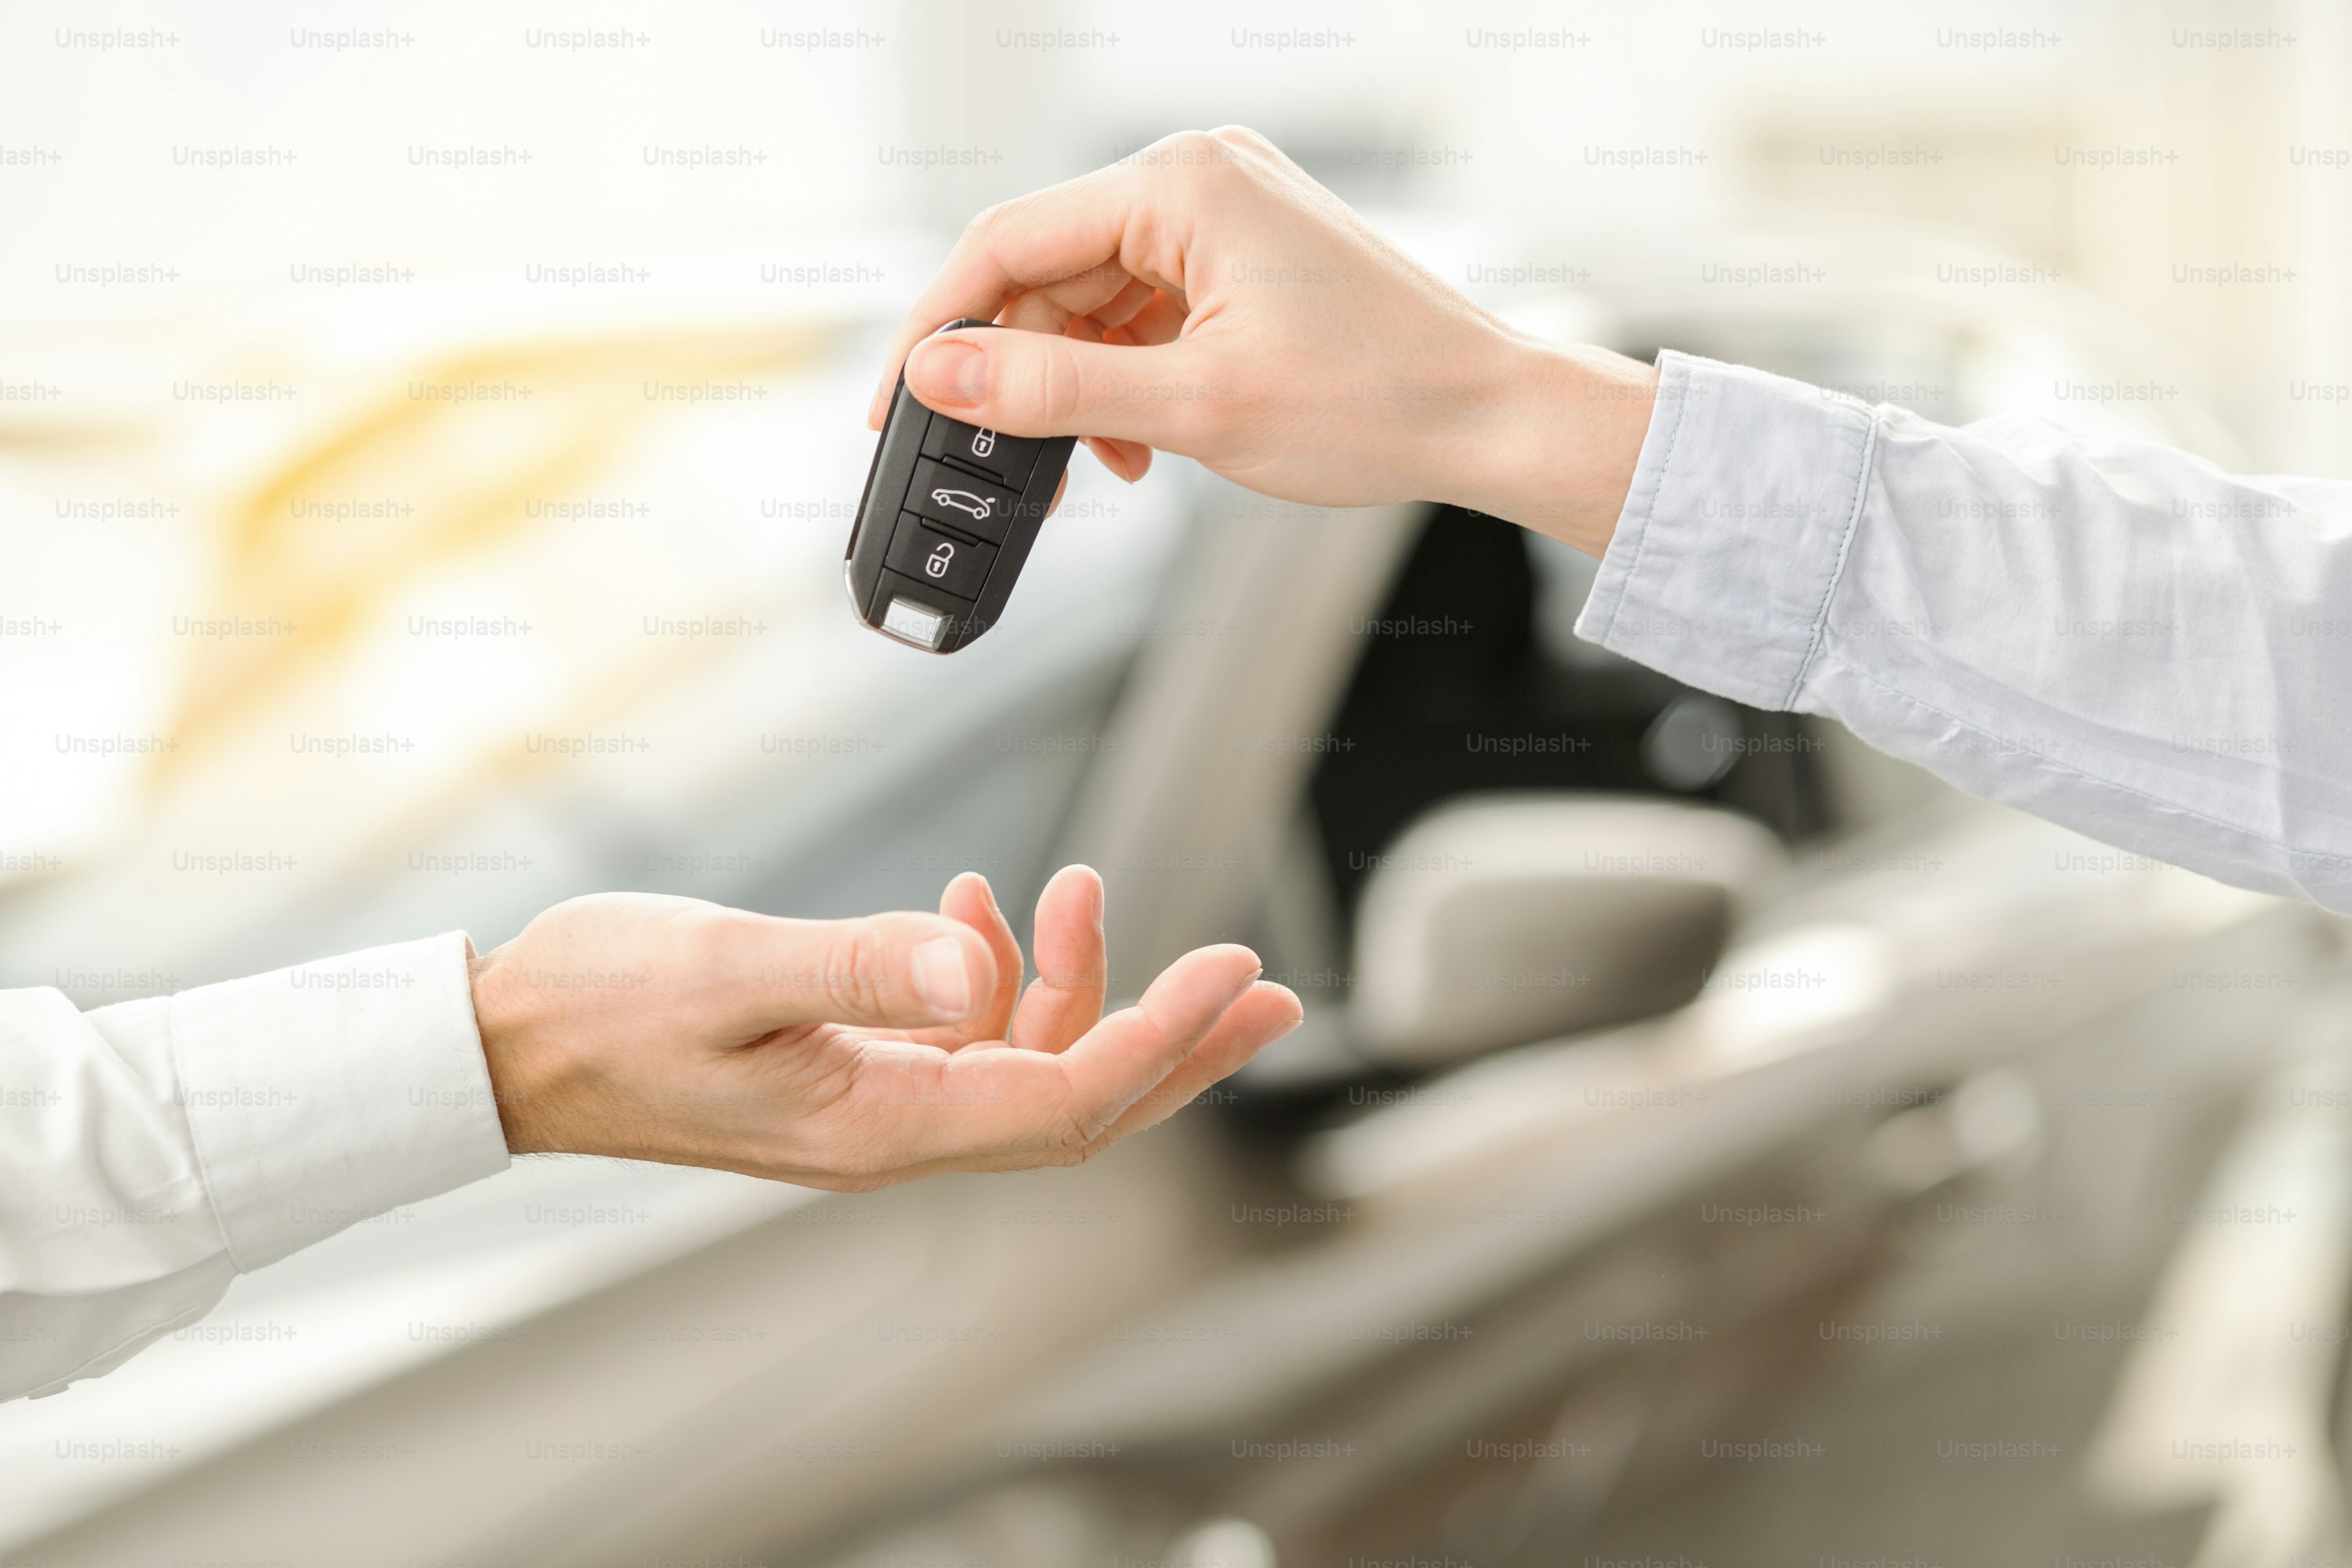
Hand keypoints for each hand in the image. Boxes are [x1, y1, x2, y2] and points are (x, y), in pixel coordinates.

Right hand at [468, 866, 1300, 1188]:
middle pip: (1078, 1101)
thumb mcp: (727, 970)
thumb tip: (979, 955)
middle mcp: (894, 1129)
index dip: (1164, 1041)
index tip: (1237, 971)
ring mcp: (874, 1103)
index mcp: (880, 1124)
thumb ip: (857, 963)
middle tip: (1265, 987)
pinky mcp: (851, 1068)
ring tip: (1082, 883)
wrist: (510, 1044)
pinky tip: (972, 902)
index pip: (1066, 1101)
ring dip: (1078, 981)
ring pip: (1025, 1061)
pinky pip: (960, 1036)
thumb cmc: (600, 1007)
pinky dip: (993, 971)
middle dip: (1177, 1043)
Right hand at [869, 125, 1660, 556]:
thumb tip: (941, 377)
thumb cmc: (1378, 401)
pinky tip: (1135, 439)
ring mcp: (1225, 217)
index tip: (898, 405)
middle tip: (994, 456)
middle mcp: (1198, 179)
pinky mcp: (1244, 259)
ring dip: (1077, 384)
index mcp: (1181, 184)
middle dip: (1017, 369)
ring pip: (1093, 299)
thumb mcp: (1191, 408)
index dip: (937, 330)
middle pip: (1045, 270)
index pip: (1005, 242)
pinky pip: (1145, 311)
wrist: (1491, 420)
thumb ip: (1050, 390)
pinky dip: (1127, 376)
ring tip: (1096, 461)